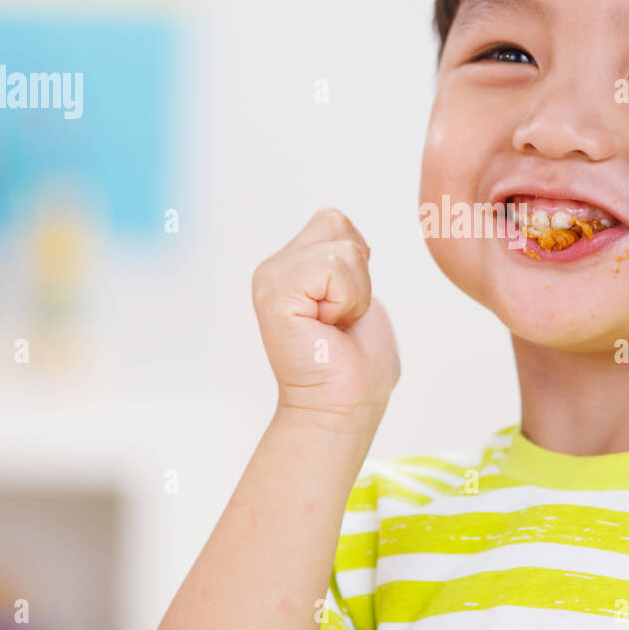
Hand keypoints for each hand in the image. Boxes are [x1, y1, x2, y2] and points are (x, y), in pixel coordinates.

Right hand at [251, 208, 399, 429]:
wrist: (342, 407)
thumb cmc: (353, 363)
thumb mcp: (356, 294)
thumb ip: (346, 260)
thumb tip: (349, 234)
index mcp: (290, 266)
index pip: (335, 222)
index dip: (358, 265)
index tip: (342, 309)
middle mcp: (273, 268)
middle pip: (337, 224)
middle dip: (358, 274)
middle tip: (339, 319)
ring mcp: (270, 279)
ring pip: (341, 247)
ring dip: (355, 292)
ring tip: (333, 326)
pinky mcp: (275, 294)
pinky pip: (334, 268)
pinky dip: (347, 301)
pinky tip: (328, 329)